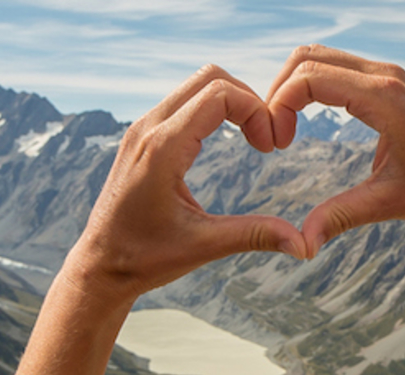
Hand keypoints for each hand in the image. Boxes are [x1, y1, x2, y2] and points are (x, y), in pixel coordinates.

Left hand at [66, 64, 306, 307]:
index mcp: (163, 149)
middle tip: (267, 140)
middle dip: (250, 100)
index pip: (220, 94)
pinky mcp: (143, 137)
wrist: (98, 266)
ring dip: (233, 104)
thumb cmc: (145, 258)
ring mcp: (142, 129)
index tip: (271, 147)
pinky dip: (215, 111)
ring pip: (197, 85)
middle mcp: (148, 129)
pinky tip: (231, 142)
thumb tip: (306, 245)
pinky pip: (185, 102)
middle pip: (210, 78)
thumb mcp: (204, 246)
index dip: (257, 111)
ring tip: (254, 140)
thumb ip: (256, 236)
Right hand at [266, 45, 404, 254]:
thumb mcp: (390, 203)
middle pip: (306, 57)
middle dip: (279, 92)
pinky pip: (338, 67)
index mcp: (384, 98)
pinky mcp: (389, 80)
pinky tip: (307, 120)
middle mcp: (385, 75)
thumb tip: (302, 244)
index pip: (309, 78)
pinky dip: (313, 85)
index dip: (279, 106)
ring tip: (286, 130)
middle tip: (274, 137)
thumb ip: (342, 216)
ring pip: (320, 57)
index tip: (277, 146)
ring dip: (294, 87)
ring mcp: (388, 73)